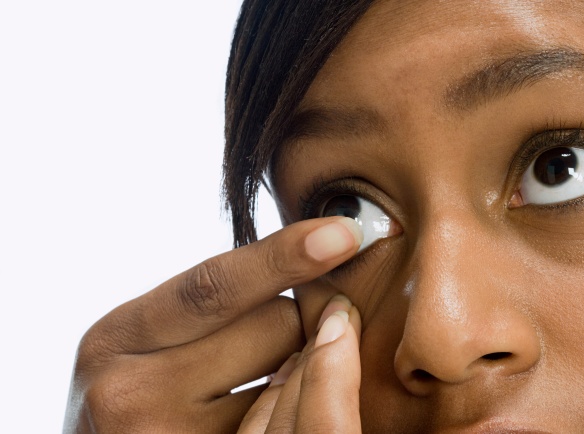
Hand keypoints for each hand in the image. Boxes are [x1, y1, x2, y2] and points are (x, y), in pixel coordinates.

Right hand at [64, 217, 362, 432]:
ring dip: (291, 366)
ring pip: (293, 374)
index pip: (215, 286)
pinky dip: (287, 404)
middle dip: (288, 319)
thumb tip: (315, 251)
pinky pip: (287, 419)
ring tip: (243, 383)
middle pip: (275, 324)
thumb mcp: (147, 333)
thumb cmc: (136, 384)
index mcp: (117, 336)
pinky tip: (259, 412)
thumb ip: (210, 302)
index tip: (344, 234)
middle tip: (256, 341)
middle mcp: (133, 392)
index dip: (285, 256)